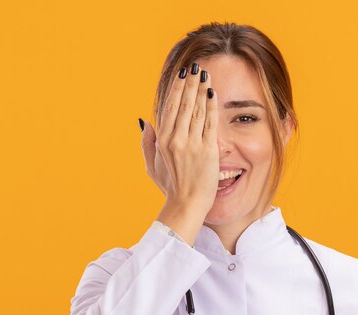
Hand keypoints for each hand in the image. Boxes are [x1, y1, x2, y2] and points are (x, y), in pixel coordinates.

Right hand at [140, 63, 218, 212]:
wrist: (187, 203)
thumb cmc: (171, 186)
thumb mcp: (152, 165)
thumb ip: (147, 142)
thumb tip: (144, 121)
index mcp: (162, 140)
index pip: (169, 107)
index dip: (176, 88)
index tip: (181, 75)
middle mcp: (176, 139)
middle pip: (184, 103)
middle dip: (190, 83)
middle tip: (195, 67)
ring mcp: (192, 144)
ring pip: (197, 109)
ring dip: (201, 89)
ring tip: (205, 75)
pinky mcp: (207, 150)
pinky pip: (210, 122)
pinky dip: (211, 106)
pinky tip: (212, 93)